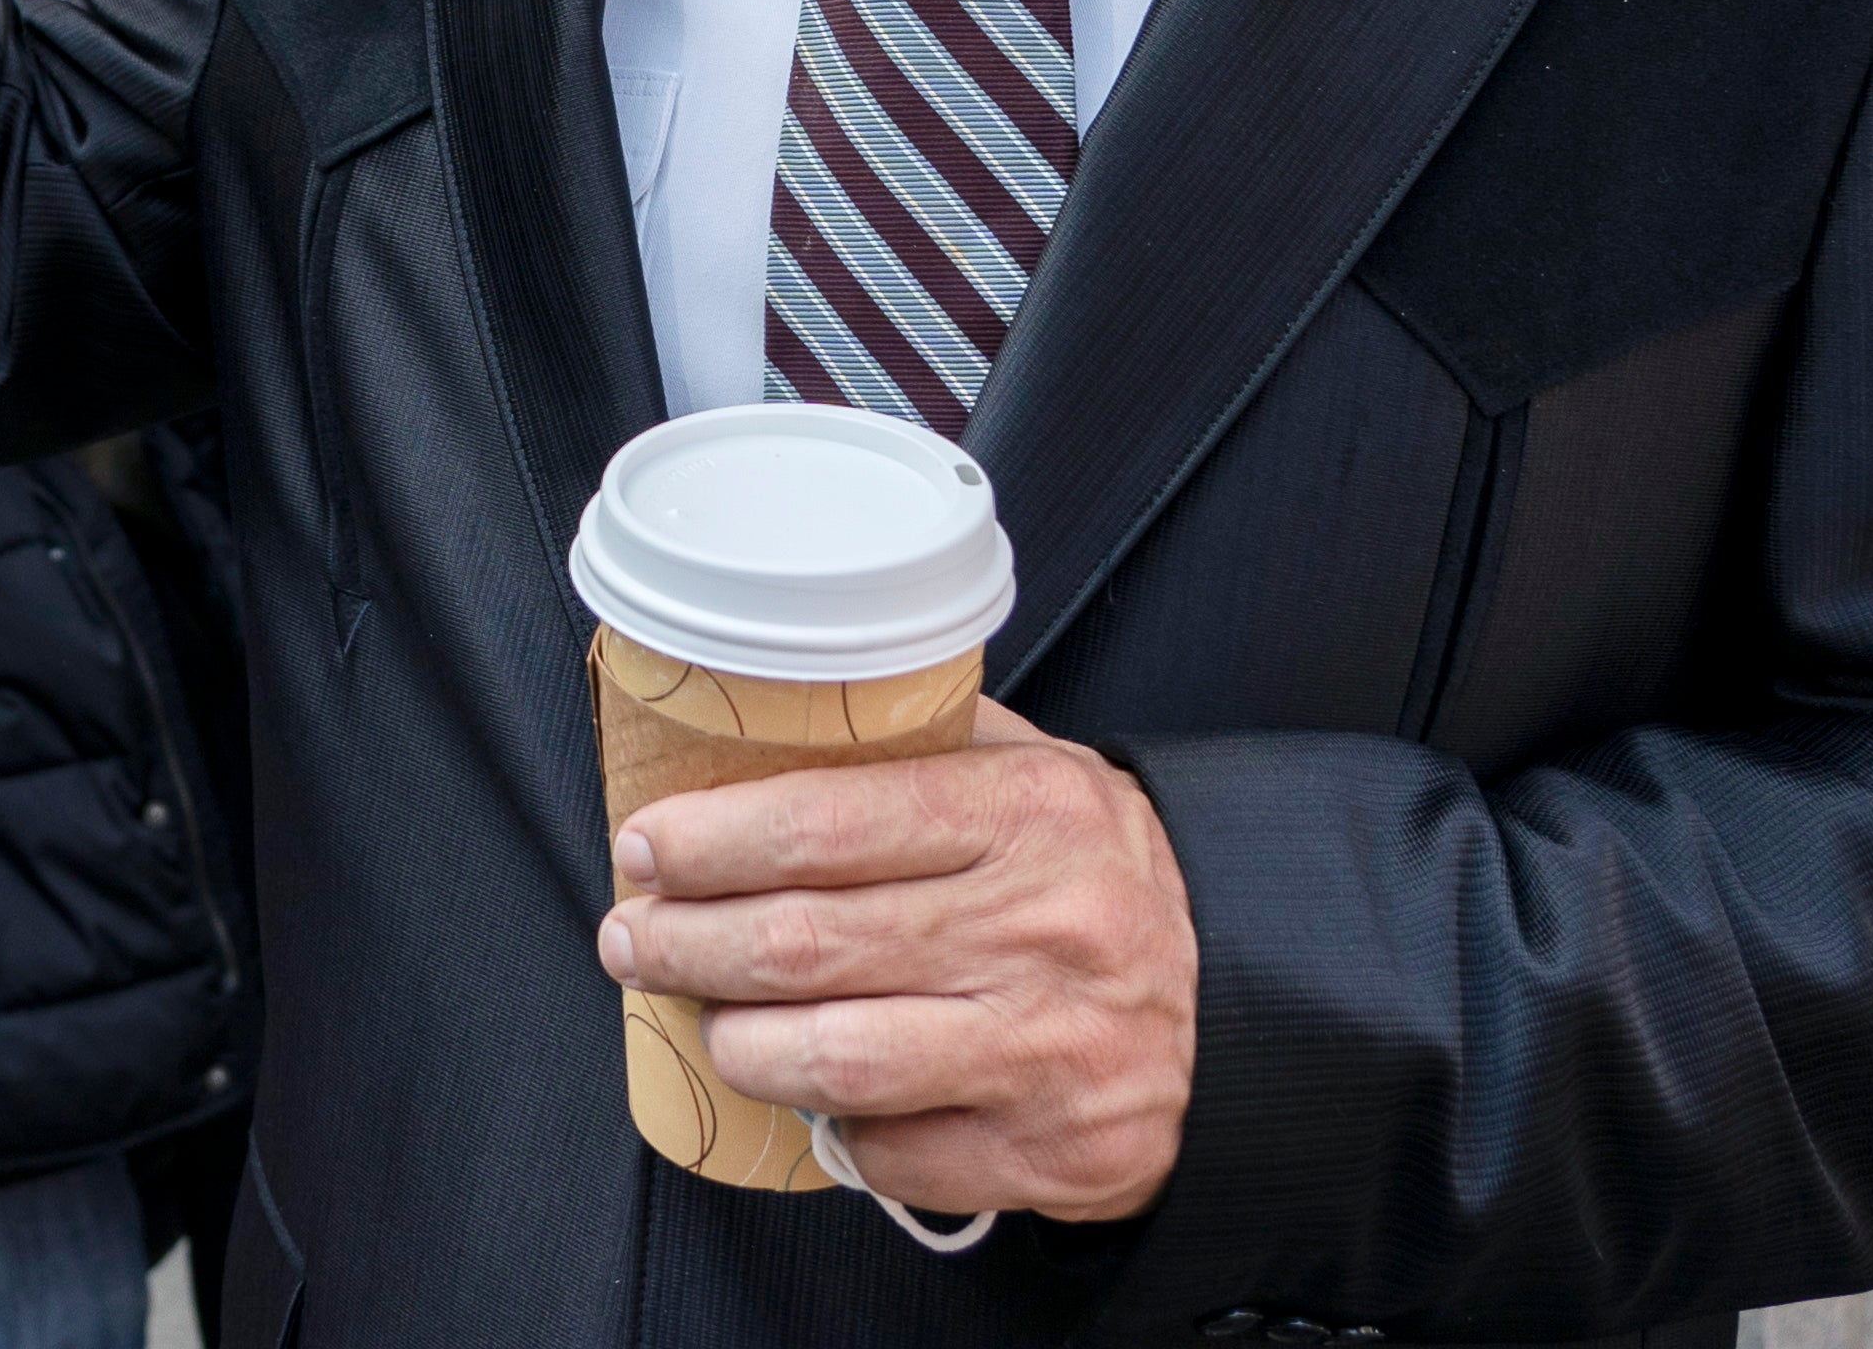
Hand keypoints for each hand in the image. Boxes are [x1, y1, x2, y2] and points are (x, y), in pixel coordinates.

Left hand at [598, 698, 1196, 1224]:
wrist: (1239, 1005)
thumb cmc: (1102, 878)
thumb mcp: (1039, 773)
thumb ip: (923, 743)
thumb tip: (765, 722)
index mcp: (1030, 816)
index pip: (829, 822)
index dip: (713, 840)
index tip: (647, 846)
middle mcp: (1039, 931)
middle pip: (805, 942)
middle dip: (686, 940)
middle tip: (633, 934)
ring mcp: (1044, 1050)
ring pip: (831, 1059)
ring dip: (736, 1042)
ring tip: (702, 1016)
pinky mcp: (1046, 1150)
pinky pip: (890, 1150)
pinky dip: (833, 1126)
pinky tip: (816, 1089)